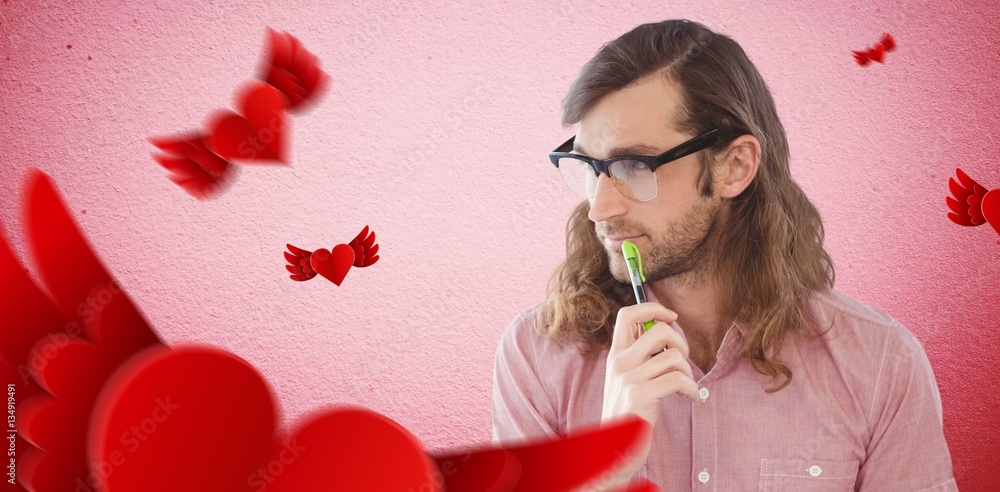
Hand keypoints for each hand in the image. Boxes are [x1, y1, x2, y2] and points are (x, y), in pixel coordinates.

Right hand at [599, 302, 701, 484]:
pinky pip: (678, 379)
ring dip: (689, 372)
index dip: (652, 307)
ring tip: (686, 386)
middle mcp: (620, 362)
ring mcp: (629, 378)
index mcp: (616, 355)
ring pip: (674, 357)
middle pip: (659, 330)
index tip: (671, 316)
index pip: (627, 314)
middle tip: (683, 360)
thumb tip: (664, 329)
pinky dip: (692, 389)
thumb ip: (639, 356)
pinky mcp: (641, 395)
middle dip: (681, 342)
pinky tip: (691, 398)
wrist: (612, 448)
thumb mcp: (625, 380)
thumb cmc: (628, 413)